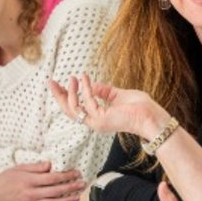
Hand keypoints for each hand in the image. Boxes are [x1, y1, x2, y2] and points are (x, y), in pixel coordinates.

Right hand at [0, 161, 83, 200]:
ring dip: (68, 199)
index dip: (65, 175)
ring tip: (78, 195)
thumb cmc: (6, 179)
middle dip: (71, 186)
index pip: (52, 178)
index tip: (75, 172)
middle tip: (82, 183)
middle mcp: (31, 192)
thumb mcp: (20, 168)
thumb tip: (50, 164)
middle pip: (56, 190)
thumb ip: (36, 166)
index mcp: (29, 180)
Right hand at [49, 74, 167, 137]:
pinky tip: (85, 78)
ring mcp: (96, 122)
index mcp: (98, 118)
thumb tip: (92, 85)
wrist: (150, 115)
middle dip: (59, 96)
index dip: (65, 97)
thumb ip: (104, 91)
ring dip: (71, 92)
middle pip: (69, 111)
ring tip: (72, 78)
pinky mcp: (101, 119)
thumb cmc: (138, 107)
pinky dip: (85, 88)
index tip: (59, 84)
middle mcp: (94, 122)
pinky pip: (87, 101)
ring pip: (74, 108)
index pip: (76, 109)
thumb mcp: (117, 95)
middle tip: (51, 82)